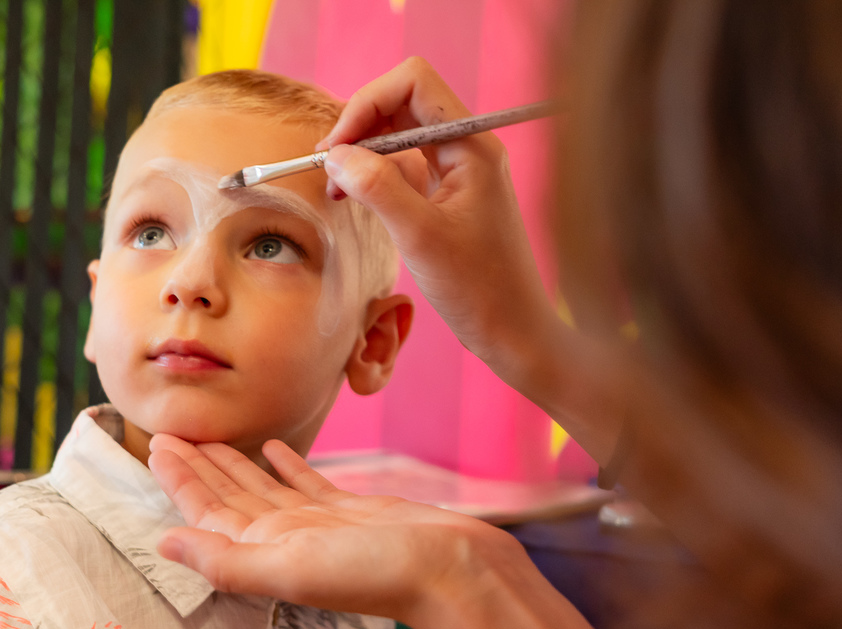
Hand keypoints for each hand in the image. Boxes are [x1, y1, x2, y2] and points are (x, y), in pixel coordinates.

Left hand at [146, 433, 523, 627]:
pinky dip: (286, 464)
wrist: (450, 569)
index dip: (179, 480)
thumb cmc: (374, 573)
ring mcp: (317, 523)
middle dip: (198, 467)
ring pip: (262, 487)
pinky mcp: (349, 510)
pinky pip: (306, 483)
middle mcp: (285, 538)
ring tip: (211, 437)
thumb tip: (162, 545)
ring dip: (234, 463)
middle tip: (170, 431)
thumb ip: (224, 560)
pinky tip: (272, 446)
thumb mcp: (289, 567)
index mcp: (264, 551)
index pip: (207, 511)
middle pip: (229, 497)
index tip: (156, 444)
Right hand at [317, 57, 549, 375]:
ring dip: (363, 153)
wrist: (514, 332)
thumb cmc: (479, 288)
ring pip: (400, 136)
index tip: (337, 147)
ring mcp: (459, 172)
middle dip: (360, 127)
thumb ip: (377, 188)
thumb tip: (336, 156)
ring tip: (335, 187)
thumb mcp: (420, 236)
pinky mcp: (449, 196)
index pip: (413, 83)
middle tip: (327, 167)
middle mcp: (468, 148)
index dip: (367, 104)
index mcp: (472, 145)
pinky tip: (354, 198)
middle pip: (403, 104)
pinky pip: (406, 168)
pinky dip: (375, 177)